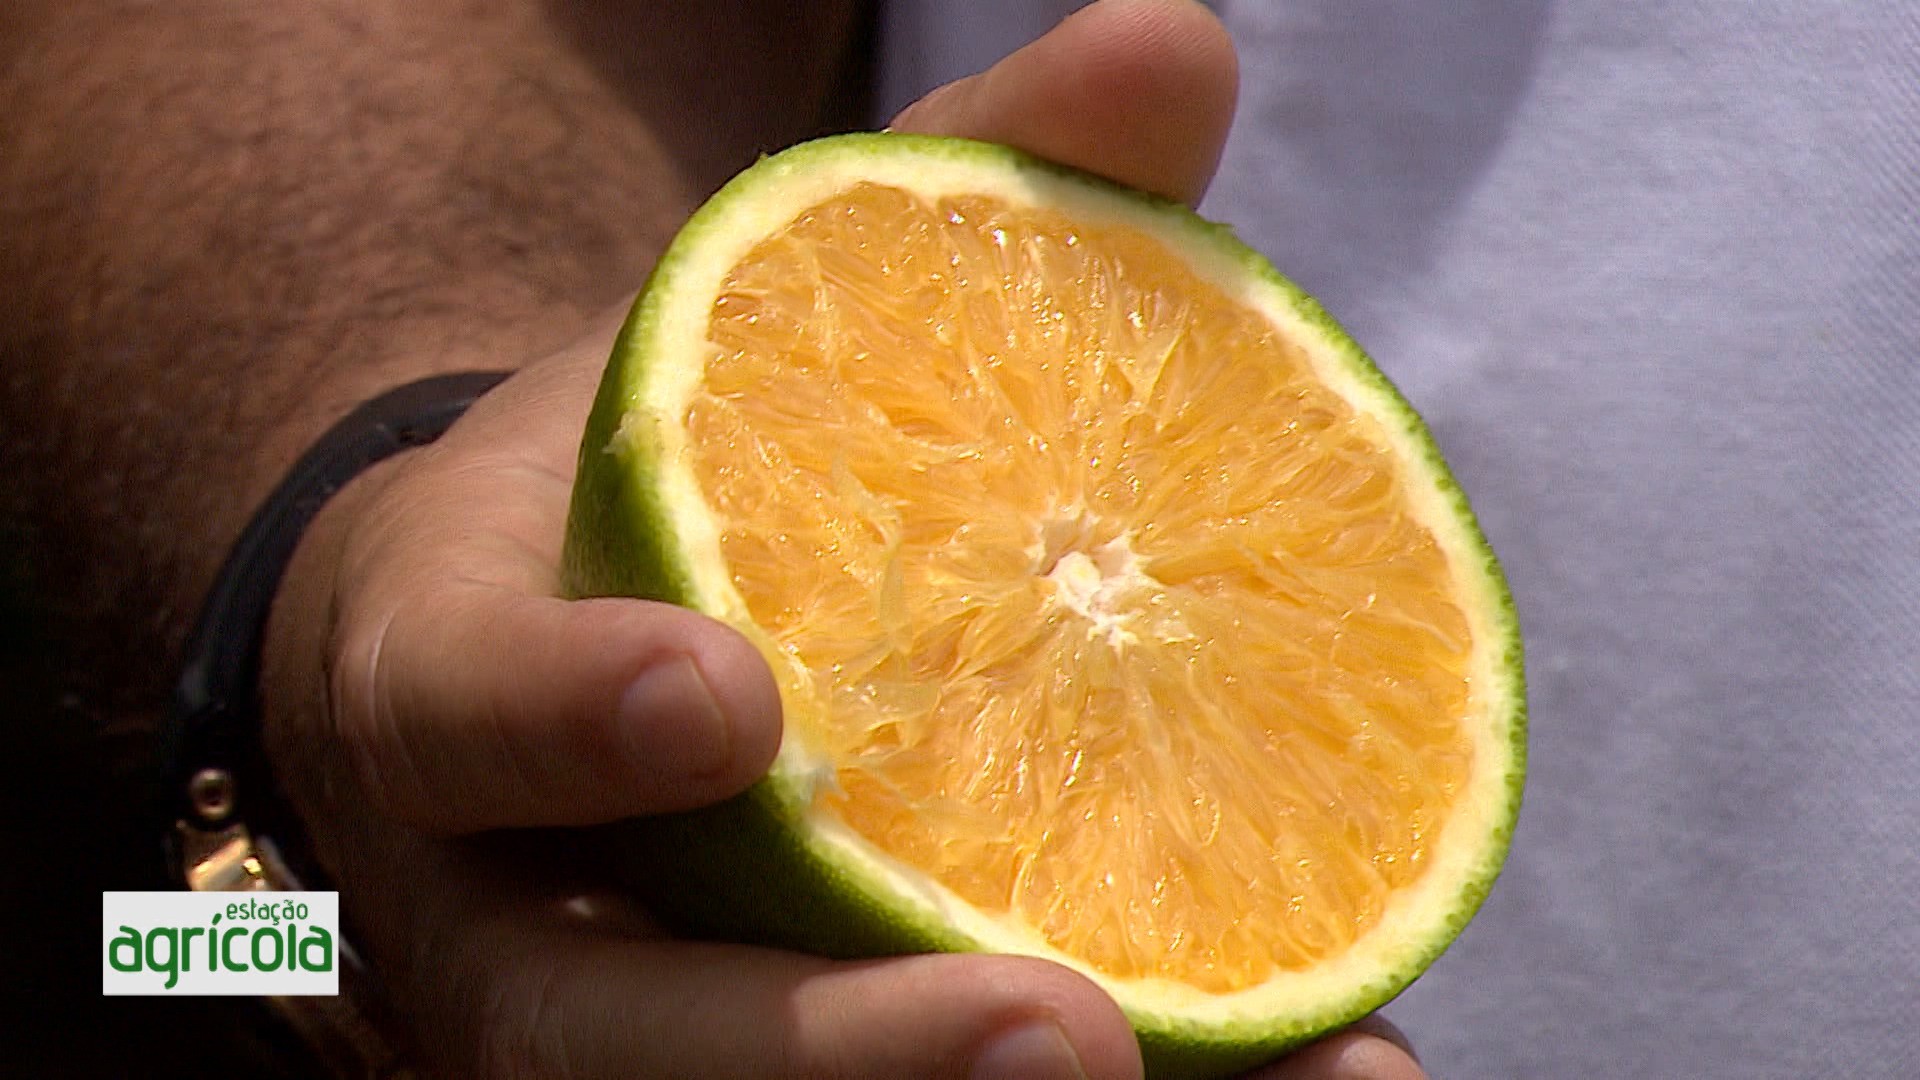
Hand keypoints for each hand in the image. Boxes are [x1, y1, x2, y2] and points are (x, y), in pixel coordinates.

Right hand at [262, 1, 1422, 1075]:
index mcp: (444, 690)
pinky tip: (1335, 1061)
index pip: (462, 718)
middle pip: (610, 1040)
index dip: (567, 715)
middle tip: (1074, 1036)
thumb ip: (947, 203)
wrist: (532, 646)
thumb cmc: (663, 475)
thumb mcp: (759, 330)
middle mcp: (499, 910)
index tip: (726, 699)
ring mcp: (612, 1024)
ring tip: (1322, 1078)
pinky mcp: (735, 1065)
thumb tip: (1180, 33)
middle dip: (833, 1057)